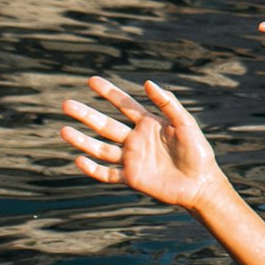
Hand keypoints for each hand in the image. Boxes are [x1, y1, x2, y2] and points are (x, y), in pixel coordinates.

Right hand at [60, 77, 229, 211]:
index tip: (92, 80)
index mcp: (149, 125)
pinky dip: (93, 169)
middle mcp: (137, 140)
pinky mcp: (132, 178)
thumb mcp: (185, 124)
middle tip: (66, 104)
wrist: (201, 184)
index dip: (109, 93)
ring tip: (63, 130)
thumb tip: (148, 82)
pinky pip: (108, 173)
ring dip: (82, 141)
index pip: (124, 105)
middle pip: (105, 125)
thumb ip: (168, 104)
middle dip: (86, 115)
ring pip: (101, 149)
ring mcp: (132, 159)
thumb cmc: (198, 152)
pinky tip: (79, 160)